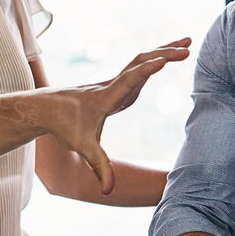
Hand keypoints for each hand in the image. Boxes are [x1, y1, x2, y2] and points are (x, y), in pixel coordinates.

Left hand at [56, 39, 190, 192]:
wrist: (46, 108)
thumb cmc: (64, 127)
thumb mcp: (82, 148)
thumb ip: (99, 167)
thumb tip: (108, 191)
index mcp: (105, 98)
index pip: (128, 81)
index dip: (145, 71)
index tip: (162, 60)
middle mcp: (111, 84)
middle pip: (140, 63)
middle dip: (165, 53)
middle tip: (188, 46)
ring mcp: (115, 82)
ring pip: (141, 60)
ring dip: (164, 50)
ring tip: (186, 43)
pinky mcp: (117, 84)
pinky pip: (139, 67)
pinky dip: (156, 59)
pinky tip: (167, 57)